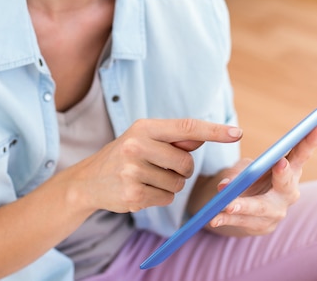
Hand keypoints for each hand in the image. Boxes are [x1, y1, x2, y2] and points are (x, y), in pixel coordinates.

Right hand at [68, 118, 241, 214]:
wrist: (89, 180)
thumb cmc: (124, 154)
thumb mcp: (144, 138)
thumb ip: (173, 138)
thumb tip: (204, 134)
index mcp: (144, 127)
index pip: (186, 127)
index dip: (214, 130)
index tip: (237, 132)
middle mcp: (137, 146)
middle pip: (186, 163)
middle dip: (181, 169)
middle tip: (159, 165)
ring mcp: (134, 171)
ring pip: (178, 183)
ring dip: (169, 184)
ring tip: (145, 177)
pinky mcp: (134, 195)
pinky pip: (167, 198)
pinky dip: (160, 197)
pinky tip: (140, 189)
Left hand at [210, 126, 316, 235]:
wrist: (244, 204)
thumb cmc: (252, 176)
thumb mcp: (249, 167)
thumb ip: (242, 171)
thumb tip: (227, 184)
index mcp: (290, 170)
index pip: (301, 154)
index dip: (308, 142)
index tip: (313, 128)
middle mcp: (288, 192)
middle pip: (287, 184)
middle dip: (283, 174)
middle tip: (280, 163)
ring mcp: (277, 212)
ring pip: (261, 207)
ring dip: (244, 205)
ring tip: (229, 204)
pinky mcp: (262, 226)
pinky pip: (242, 222)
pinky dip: (226, 219)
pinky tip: (214, 218)